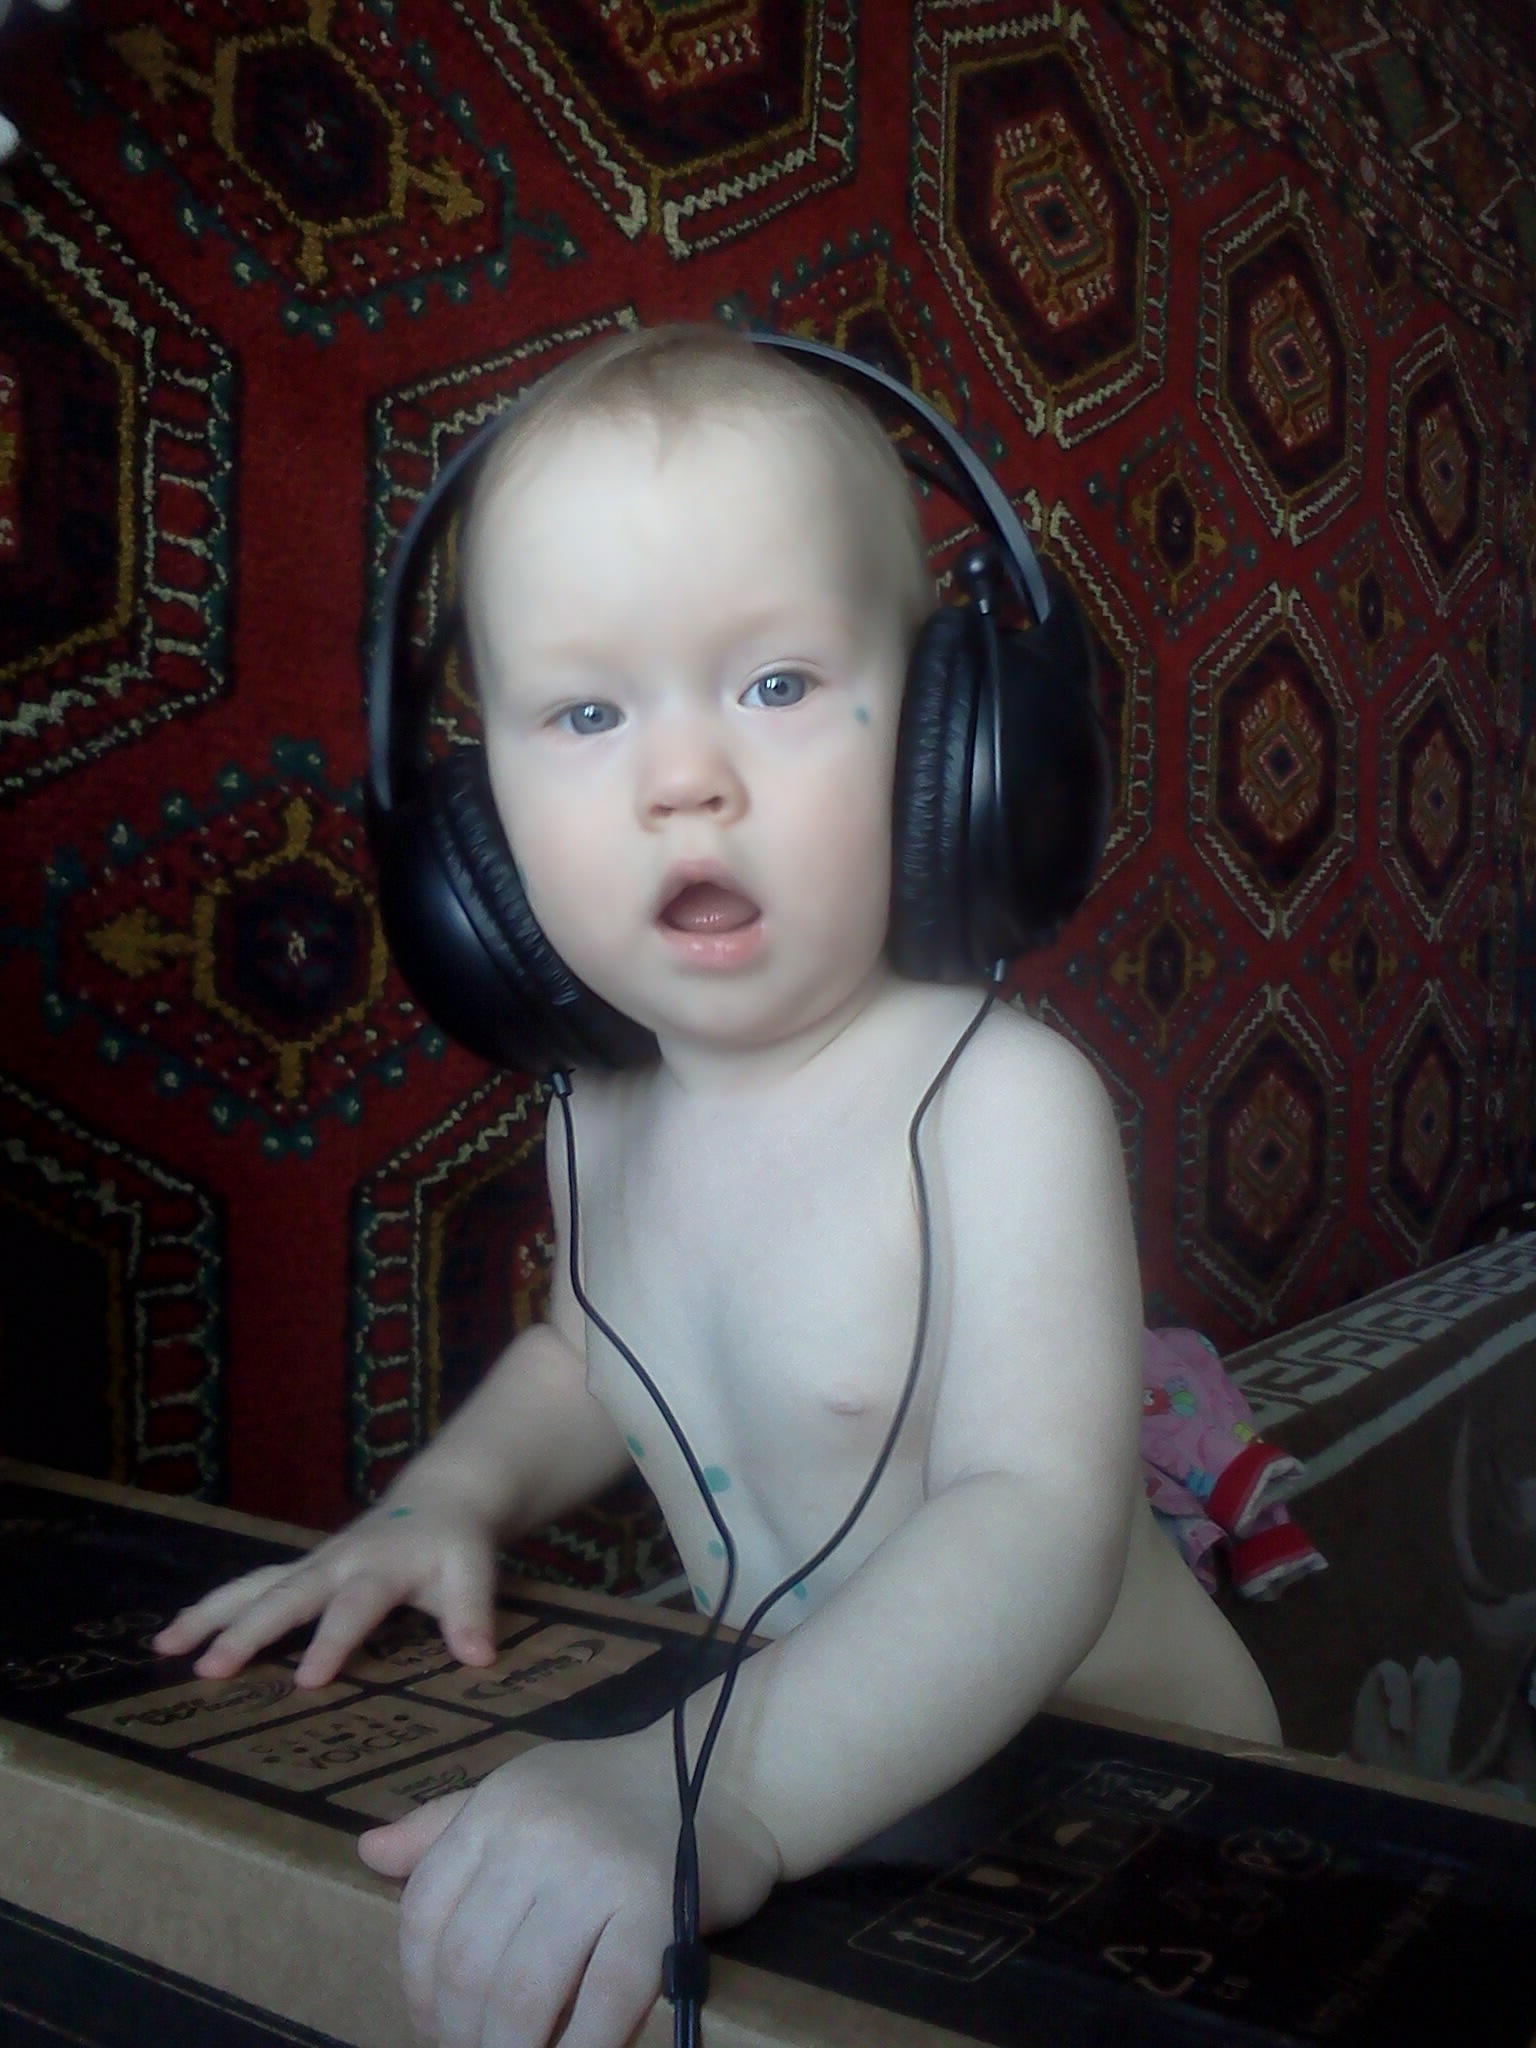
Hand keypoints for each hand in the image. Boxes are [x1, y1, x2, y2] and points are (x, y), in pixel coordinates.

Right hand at [149, 1495, 500, 1686]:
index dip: (333, 1642)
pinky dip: (213, 1607)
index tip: (308, 1681)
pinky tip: (176, 1635)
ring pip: (254, 1585)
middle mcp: (337, 1562)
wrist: (440, 1500)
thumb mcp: (474, 1572)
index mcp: (381, 1566)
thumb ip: (472, 1613)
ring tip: (165, 1647)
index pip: (355, 1607)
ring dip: (210, 1614)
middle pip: (287, 1594)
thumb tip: (480, 1659)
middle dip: (249, 1631)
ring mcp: (312, 1564)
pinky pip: (251, 1587)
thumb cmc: (455, 1545)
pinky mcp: (300, 1570)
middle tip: (210, 1668)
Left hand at [356, 1733, 780, 2047]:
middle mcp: (536, 1833)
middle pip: (468, 1964)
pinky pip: (601, 2007)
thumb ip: (445, 1828)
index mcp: (498, 1806)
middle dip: (462, 2032)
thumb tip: (367, 1852)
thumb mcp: (523, 1791)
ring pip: (523, 1995)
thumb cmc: (612, 1794)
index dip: (418, 1986)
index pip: (425, 1911)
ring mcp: (594, 1871)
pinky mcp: (652, 1910)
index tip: (434, 2026)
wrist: (726, 1778)